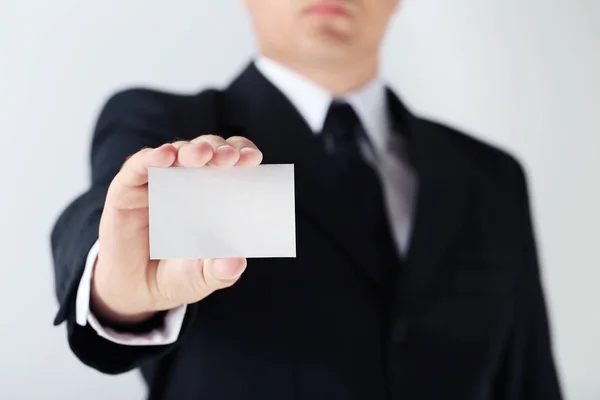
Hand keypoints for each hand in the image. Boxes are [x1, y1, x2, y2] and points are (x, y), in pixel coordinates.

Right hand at [90, 135, 262, 324]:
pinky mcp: (127, 187)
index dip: (243, 153)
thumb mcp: (205, 277)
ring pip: (177, 152)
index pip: (232, 161)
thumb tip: (237, 262)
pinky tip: (165, 155)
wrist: (138, 292)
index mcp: (215, 192)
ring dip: (192, 150)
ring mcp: (157, 180)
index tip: (254, 160)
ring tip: (202, 155)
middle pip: (207, 150)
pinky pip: (139, 165)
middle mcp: (188, 179)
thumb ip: (222, 271)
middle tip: (230, 158)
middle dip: (220, 149)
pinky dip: (152, 157)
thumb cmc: (179, 275)